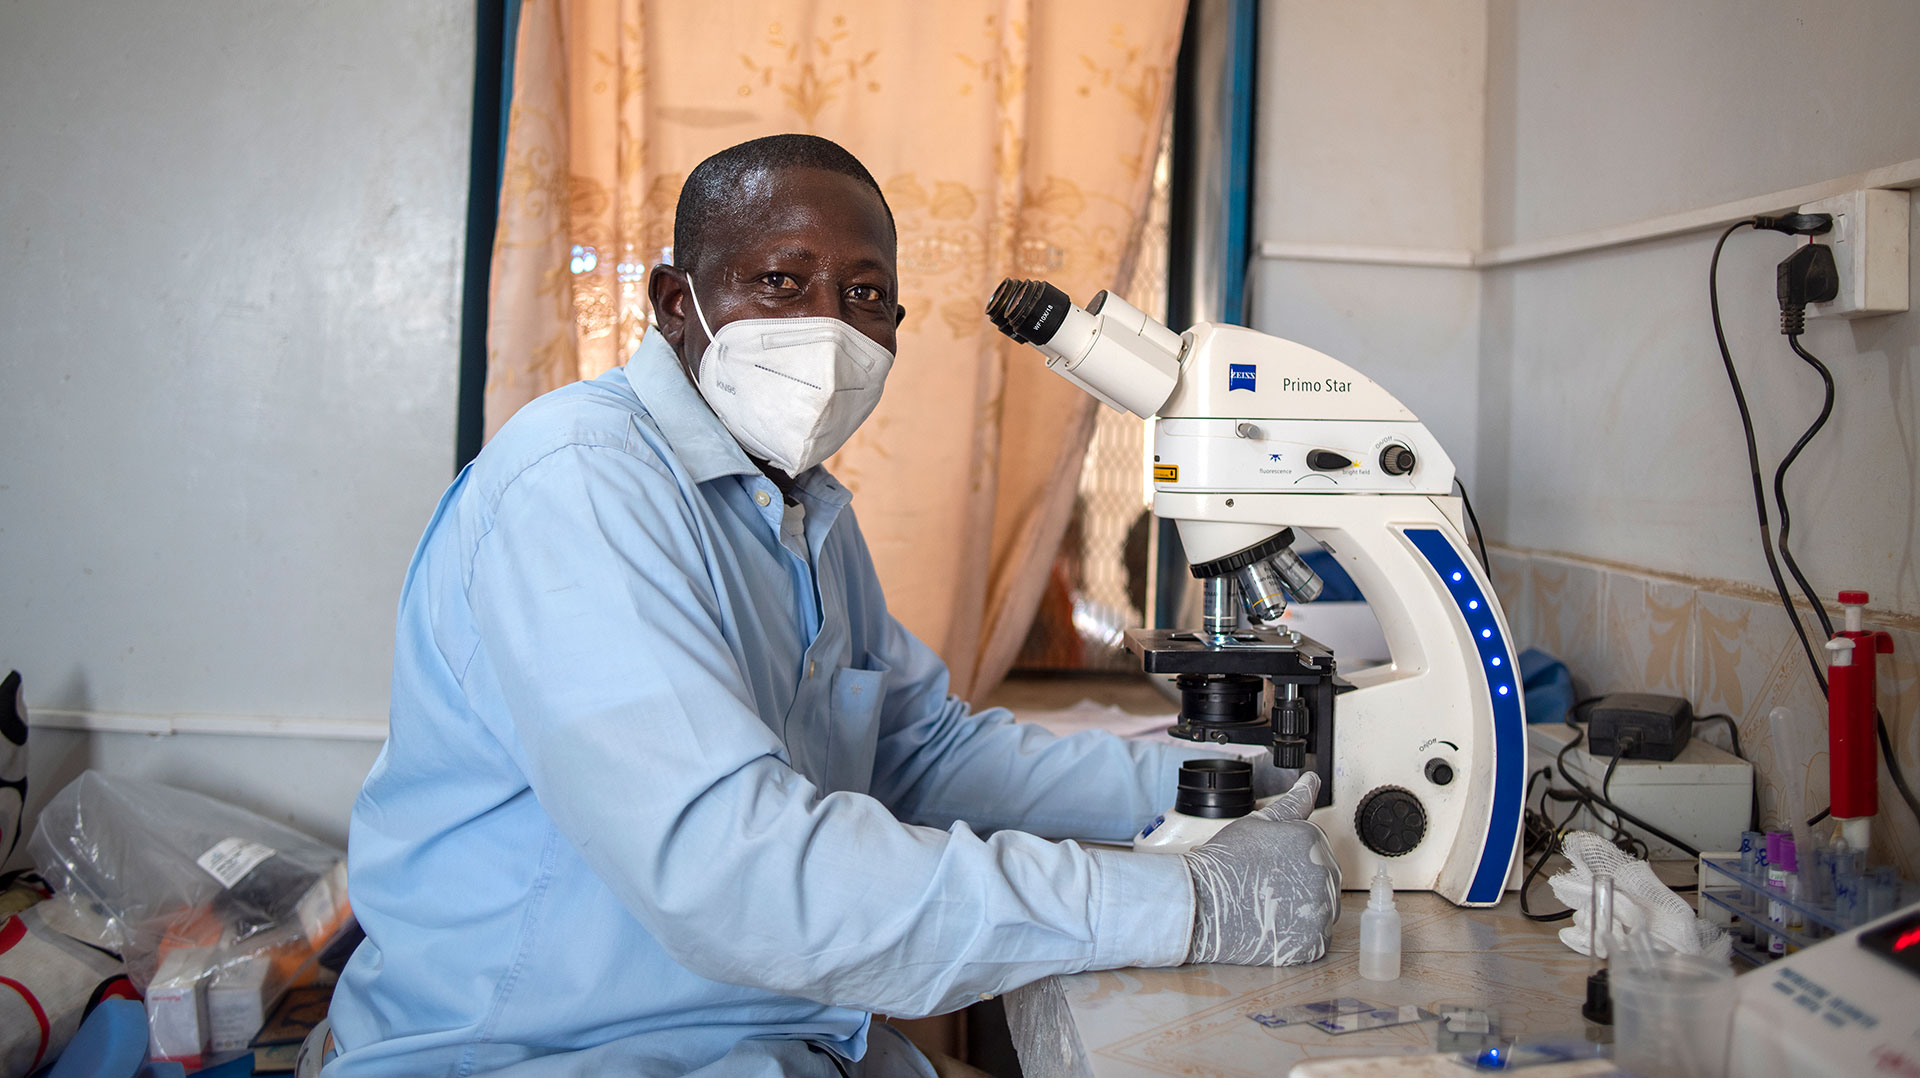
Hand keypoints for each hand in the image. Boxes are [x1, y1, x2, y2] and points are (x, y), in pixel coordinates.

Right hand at [1181, 772, 1338, 965]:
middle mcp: (1325, 874)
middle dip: (1297, 880)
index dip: (1288, 857)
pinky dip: (1298, 934)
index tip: (1268, 865)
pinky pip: (1316, 937)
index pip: (1316, 849)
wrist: (1201, 905)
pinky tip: (1273, 924)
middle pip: (1321, 877)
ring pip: (1321, 908)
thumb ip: (1293, 802)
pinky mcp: (1312, 943)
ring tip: (1267, 904)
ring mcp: (1321, 912)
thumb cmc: (1225, 863)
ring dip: (1300, 907)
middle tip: (1264, 885)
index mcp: (1315, 841)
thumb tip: (1312, 780)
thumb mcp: (1258, 824)